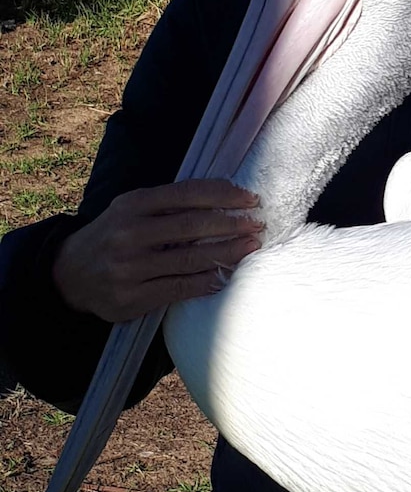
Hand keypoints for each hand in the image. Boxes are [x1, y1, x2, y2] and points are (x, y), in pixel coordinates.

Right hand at [53, 179, 263, 322]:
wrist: (71, 273)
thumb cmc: (115, 234)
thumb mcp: (132, 209)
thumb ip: (170, 203)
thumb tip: (225, 196)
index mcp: (132, 204)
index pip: (187, 194)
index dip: (223, 194)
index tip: (249, 198)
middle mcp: (130, 233)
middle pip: (192, 226)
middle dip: (232, 224)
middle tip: (258, 224)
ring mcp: (130, 267)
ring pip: (191, 259)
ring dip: (227, 253)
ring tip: (250, 247)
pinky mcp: (132, 297)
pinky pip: (180, 288)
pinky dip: (208, 281)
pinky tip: (226, 276)